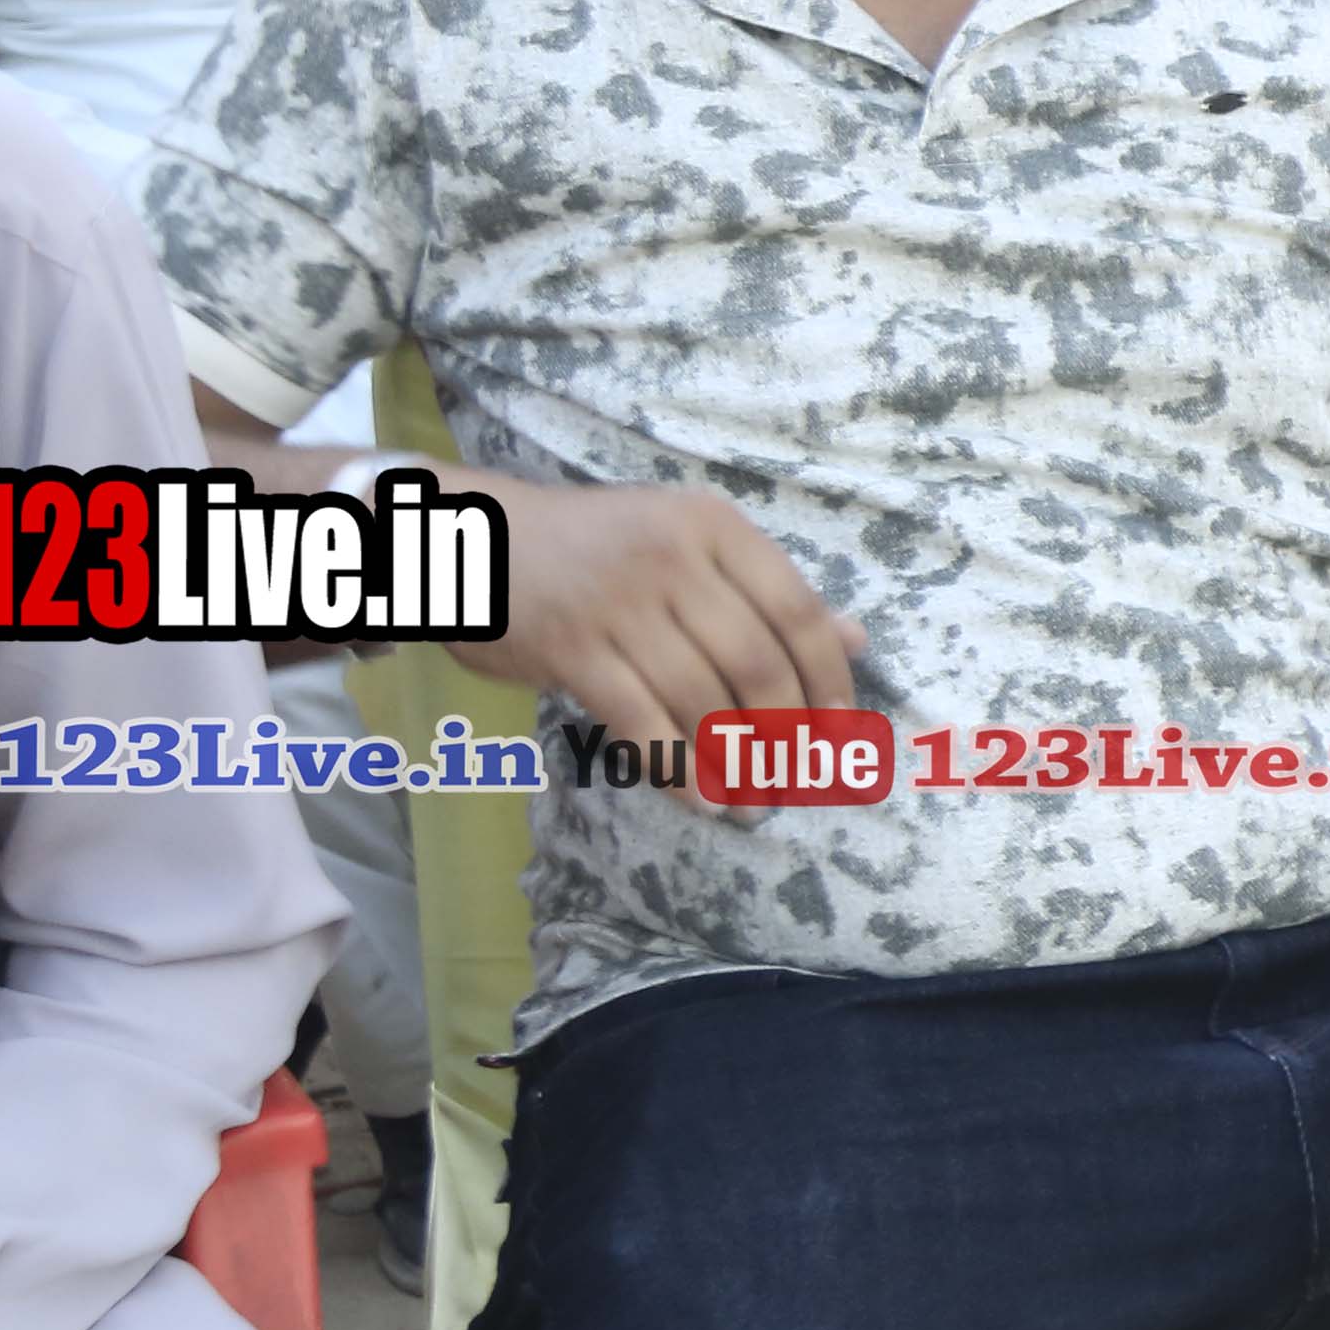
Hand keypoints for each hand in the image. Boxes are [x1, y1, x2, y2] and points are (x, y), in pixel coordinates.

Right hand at [451, 475, 863, 804]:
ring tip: (751, 802)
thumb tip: (855, 638)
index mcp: (714, 527)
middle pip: (756, 661)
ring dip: (733, 761)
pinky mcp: (570, 647)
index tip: (839, 727)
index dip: (827, 677)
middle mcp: (673, 558)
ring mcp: (619, 602)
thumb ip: (768, 591)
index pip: (798, 609)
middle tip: (794, 778)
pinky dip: (675, 766)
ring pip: (699, 697)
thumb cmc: (597, 549)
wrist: (474, 541)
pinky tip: (698, 797)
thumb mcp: (688, 546)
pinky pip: (639, 720)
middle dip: (785, 732)